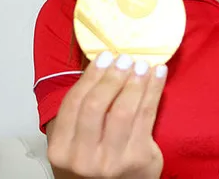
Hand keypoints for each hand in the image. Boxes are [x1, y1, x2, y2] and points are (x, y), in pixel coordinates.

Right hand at [47, 51, 167, 178]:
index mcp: (61, 149)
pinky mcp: (138, 160)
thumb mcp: (75, 143)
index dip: (90, 76)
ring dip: (135, 82)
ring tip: (141, 64)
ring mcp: (112, 161)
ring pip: (123, 111)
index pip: (73, 104)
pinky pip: (146, 117)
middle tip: (124, 58)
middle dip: (112, 76)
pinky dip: (153, 91)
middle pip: (96, 106)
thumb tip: (101, 65)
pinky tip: (157, 75)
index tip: (104, 56)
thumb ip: (80, 113)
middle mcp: (83, 158)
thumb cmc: (94, 163)